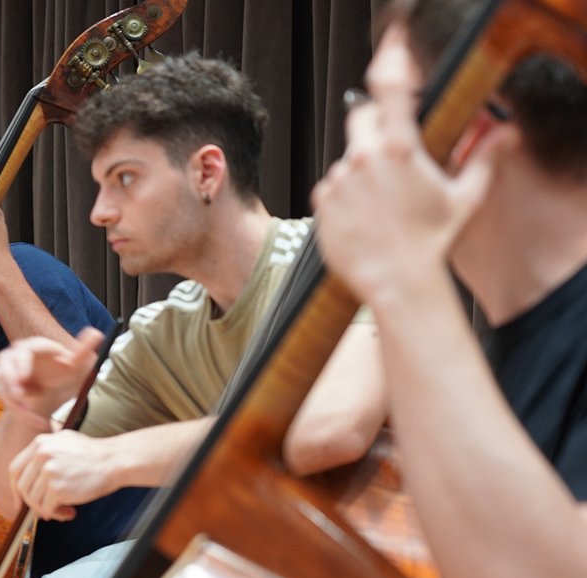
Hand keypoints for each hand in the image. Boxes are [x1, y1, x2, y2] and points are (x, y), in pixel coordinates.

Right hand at [0, 327, 104, 424]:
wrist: (48, 392)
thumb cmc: (61, 376)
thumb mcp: (76, 367)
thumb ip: (84, 350)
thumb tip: (96, 332)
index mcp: (36, 346)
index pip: (27, 349)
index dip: (23, 363)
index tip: (24, 377)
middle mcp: (16, 353)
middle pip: (6, 363)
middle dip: (10, 381)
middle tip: (19, 396)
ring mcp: (4, 367)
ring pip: (1, 382)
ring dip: (13, 399)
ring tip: (32, 414)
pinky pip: (2, 396)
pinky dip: (18, 410)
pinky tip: (36, 420)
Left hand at [10, 430, 119, 519]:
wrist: (114, 460)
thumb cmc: (93, 454)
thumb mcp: (64, 441)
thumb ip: (45, 452)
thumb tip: (30, 476)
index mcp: (40, 443)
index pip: (15, 469)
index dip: (15, 488)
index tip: (19, 500)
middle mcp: (41, 455)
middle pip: (22, 487)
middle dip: (31, 502)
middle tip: (45, 509)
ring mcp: (48, 471)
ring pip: (34, 500)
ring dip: (47, 510)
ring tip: (64, 509)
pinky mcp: (57, 488)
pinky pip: (47, 509)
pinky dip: (57, 514)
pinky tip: (70, 512)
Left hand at [312, 25, 514, 307]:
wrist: (396, 281)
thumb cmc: (431, 242)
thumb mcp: (464, 199)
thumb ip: (484, 160)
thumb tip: (505, 134)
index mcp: (400, 150)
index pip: (391, 88)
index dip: (391, 62)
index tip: (391, 48)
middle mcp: (363, 159)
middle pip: (361, 119)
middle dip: (374, 127)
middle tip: (391, 155)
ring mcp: (338, 180)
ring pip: (347, 158)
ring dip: (359, 170)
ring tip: (380, 202)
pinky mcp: (321, 202)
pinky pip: (331, 187)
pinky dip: (343, 196)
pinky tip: (362, 216)